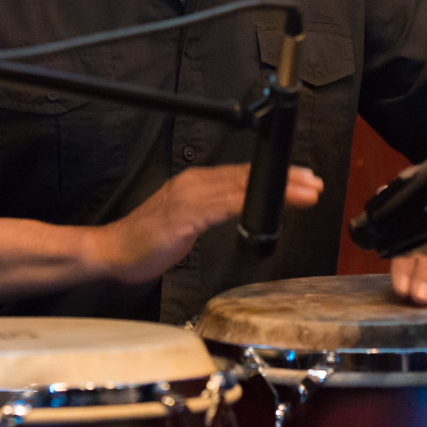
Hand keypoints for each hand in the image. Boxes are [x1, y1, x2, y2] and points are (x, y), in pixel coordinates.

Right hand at [94, 164, 322, 283]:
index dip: (273, 176)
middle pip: (246, 177)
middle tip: (313, 181)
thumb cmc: (146, 241)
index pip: (241, 175)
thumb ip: (211, 211)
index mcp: (196, 184)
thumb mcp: (187, 222)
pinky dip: (248, 203)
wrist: (112, 251)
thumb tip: (239, 211)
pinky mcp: (184, 216)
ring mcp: (189, 198)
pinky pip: (223, 206)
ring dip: (275, 190)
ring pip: (240, 188)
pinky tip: (266, 206)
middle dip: (283, 178)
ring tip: (303, 192)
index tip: (301, 178)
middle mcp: (194, 184)